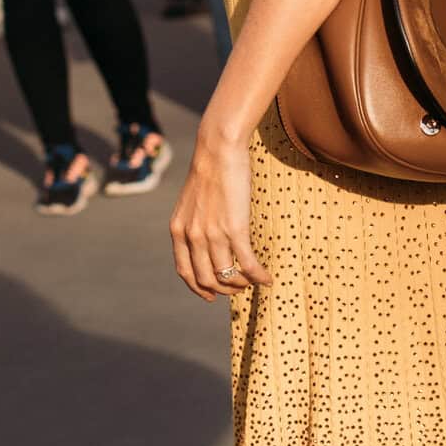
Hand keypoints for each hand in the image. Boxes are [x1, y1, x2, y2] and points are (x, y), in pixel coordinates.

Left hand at [168, 124, 273, 300]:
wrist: (218, 149)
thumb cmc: (209, 170)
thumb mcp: (191, 201)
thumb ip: (193, 222)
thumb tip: (206, 237)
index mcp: (178, 230)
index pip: (185, 271)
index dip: (198, 288)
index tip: (210, 295)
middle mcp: (192, 236)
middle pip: (206, 279)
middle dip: (223, 289)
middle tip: (237, 288)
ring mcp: (212, 234)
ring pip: (226, 275)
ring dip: (241, 284)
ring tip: (252, 282)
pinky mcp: (234, 229)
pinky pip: (246, 264)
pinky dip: (257, 276)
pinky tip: (266, 279)